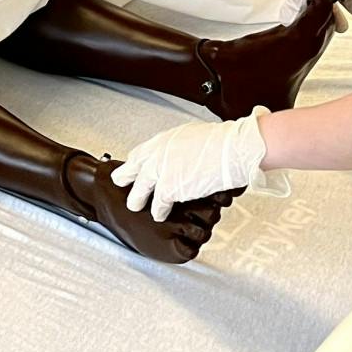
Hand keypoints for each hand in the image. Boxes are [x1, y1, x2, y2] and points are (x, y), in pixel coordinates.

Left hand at [111, 108, 288, 220]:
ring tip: (134, 205)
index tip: (131, 166)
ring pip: (140, 189)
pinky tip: (158, 215)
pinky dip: (158, 211)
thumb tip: (181, 153)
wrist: (232, 149)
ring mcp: (161, 171)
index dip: (135, 161)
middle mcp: (158, 153)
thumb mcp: (193, 136)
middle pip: (133, 168)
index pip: (141, 151)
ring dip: (137, 198)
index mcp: (165, 139)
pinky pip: (158, 204)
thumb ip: (180, 147)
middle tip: (119, 181)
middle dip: (125, 177)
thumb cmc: (222, 142)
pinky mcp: (169, 189)